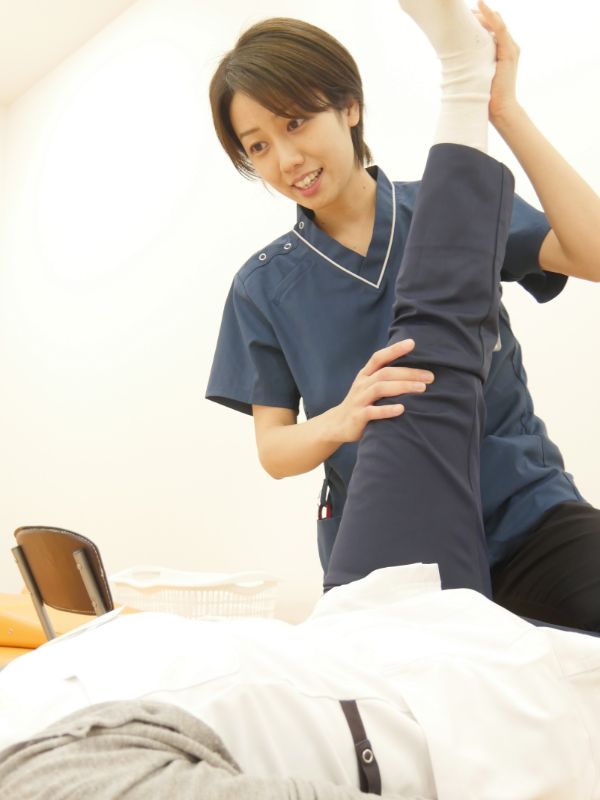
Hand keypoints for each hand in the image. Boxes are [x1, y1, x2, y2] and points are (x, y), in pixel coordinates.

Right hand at [330, 339, 433, 443]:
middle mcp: (361, 385)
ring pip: (380, 388)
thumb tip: (414, 369)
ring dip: (402, 387)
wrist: (337, 425)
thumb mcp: (368, 387)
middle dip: (408, 373)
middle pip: (385, 373)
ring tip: (422, 388)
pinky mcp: (358, 417)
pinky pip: (372, 412)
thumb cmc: (361, 404)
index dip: (394, 349)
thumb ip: (384, 378)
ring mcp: (359, 400)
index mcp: (365, 375)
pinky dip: (387, 410)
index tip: (412, 343)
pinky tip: (402, 409)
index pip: (378, 358)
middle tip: (430, 376)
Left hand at [474, 0, 521, 124]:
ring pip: (496, 23)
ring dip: (482, 14)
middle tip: (463, 11)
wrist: (500, 110)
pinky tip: (481, 7)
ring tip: (469, 9)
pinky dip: (491, 17)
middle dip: (479, 15)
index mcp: (501, 50)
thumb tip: (455, 57)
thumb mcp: (478, 73)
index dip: (479, 20)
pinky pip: (500, 29)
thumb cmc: (487, 96)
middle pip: (494, 23)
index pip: (491, 28)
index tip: (464, 16)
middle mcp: (508, 46)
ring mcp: (511, 49)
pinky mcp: (509, 53)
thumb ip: (473, 62)